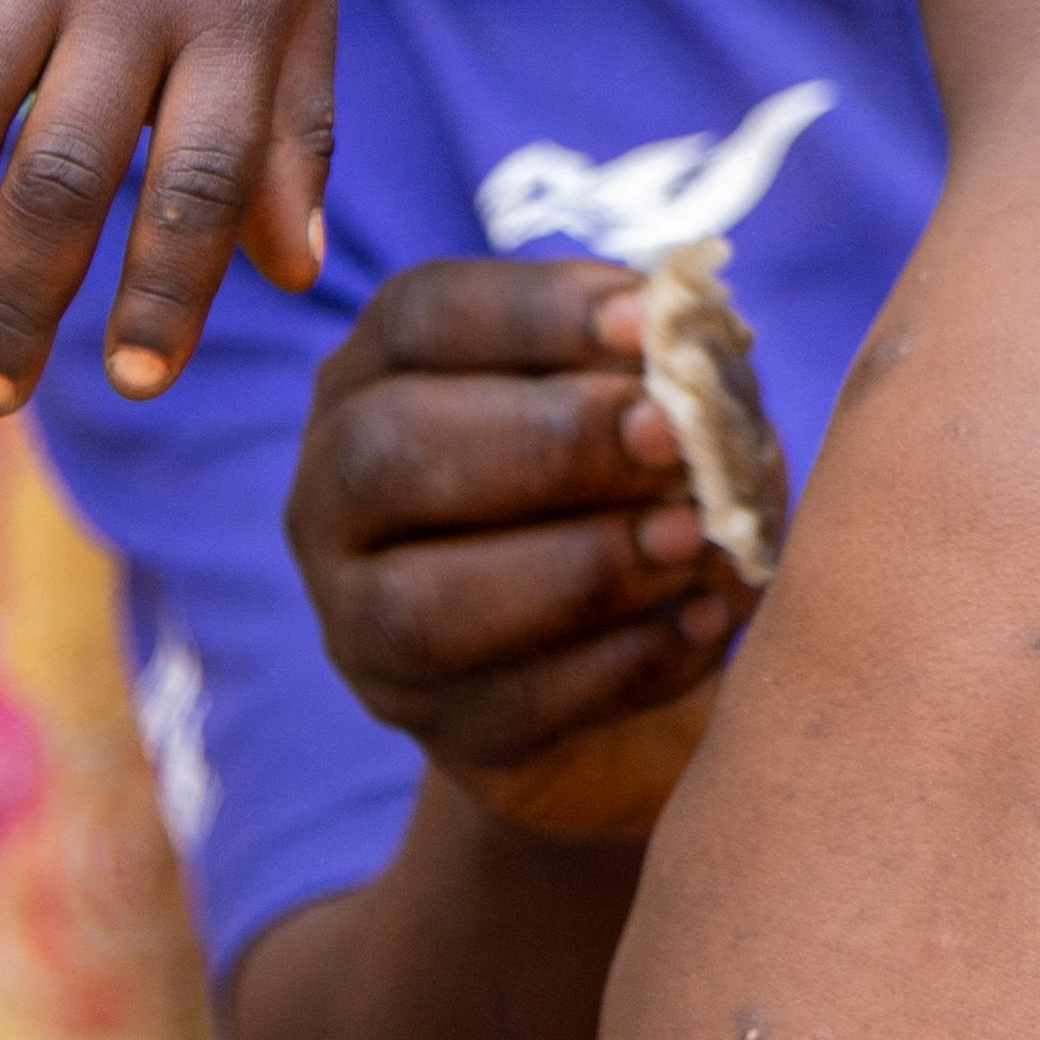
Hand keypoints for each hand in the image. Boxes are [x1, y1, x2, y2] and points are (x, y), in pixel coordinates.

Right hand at [287, 257, 763, 840]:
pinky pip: (503, 708)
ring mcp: (361, 622)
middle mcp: (336, 493)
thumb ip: (668, 369)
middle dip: (546, 441)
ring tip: (690, 538)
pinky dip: (617, 663)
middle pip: (391, 451)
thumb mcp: (650, 405)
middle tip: (671, 436)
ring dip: (575, 567)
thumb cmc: (632, 483)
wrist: (631, 651)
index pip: (420, 318)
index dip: (534, 315)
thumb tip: (702, 347)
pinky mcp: (428, 725)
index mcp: (379, 374)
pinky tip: (702, 621)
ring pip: (420, 605)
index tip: (650, 321)